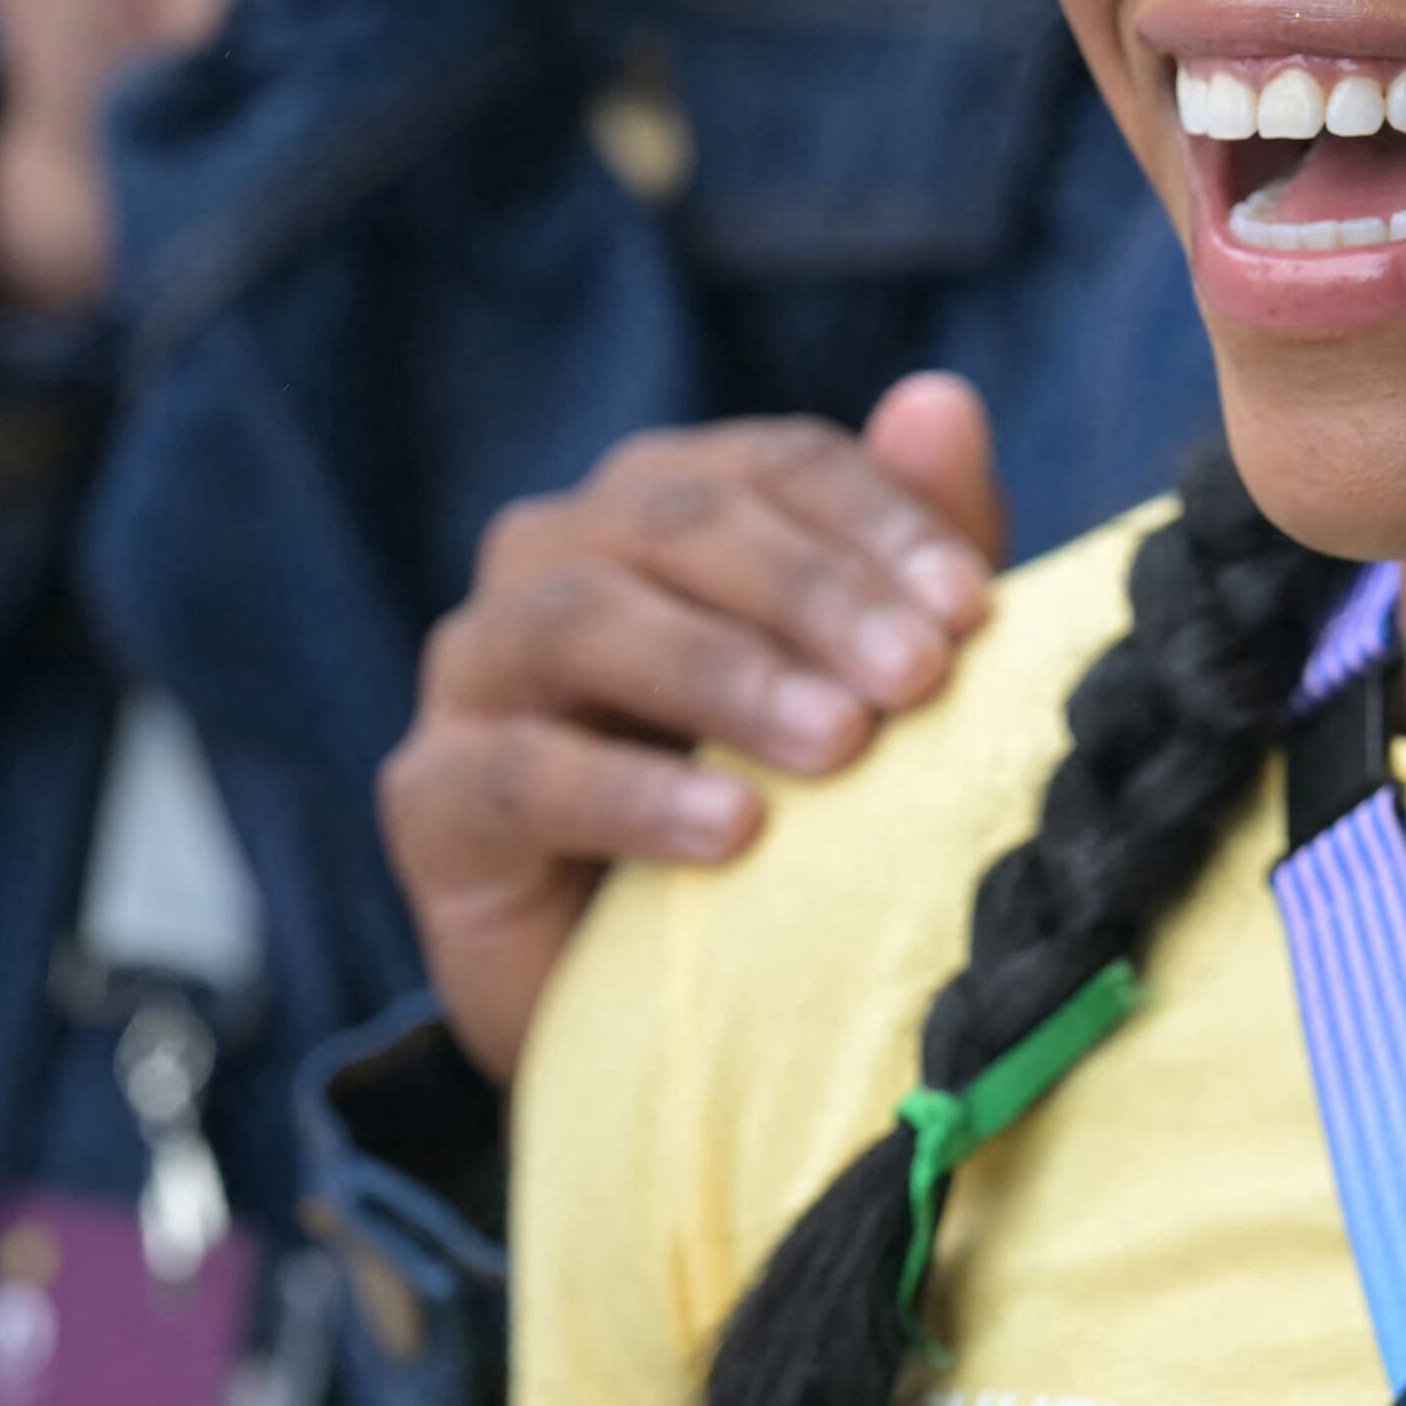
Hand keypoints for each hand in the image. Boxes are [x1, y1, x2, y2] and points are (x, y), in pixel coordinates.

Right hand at [380, 376, 1005, 1080]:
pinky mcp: (433, 794)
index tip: (973, 606)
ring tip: (840, 744)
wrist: (661, 1004)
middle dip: (813, 592)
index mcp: (665, 501)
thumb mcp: (868, 685)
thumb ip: (913, 544)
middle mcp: (556, 554)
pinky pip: (521, 773)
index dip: (878, 520)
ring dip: (725, 675)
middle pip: (679, 521)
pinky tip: (733, 833)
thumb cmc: (780, 812)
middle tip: (919, 676)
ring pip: (585, 621)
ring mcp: (479, 667)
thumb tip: (943, 400)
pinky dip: (634, 796)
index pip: (773, 465)